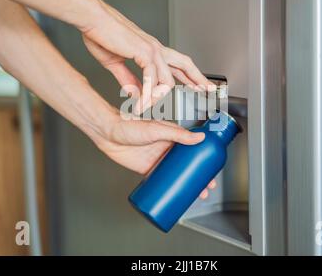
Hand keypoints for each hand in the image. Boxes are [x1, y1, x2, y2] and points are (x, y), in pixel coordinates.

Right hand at [80, 0, 214, 113]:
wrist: (93, 20)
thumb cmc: (101, 35)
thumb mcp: (116, 63)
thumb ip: (128, 79)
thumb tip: (135, 93)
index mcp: (151, 49)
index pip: (177, 64)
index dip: (189, 76)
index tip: (198, 86)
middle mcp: (156, 49)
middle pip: (185, 64)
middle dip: (197, 78)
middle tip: (208, 91)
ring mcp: (152, 50)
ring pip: (167, 79)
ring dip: (158, 98)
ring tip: (150, 109)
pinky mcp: (143, 52)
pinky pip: (152, 78)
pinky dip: (147, 93)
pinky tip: (142, 102)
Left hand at [94, 113, 215, 197]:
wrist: (108, 134)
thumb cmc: (130, 125)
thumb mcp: (157, 129)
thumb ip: (177, 134)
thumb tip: (199, 137)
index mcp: (173, 136)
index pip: (193, 148)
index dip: (204, 159)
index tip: (212, 168)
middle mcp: (167, 148)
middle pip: (187, 164)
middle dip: (198, 176)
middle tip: (207, 187)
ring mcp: (158, 159)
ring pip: (176, 174)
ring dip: (186, 184)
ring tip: (195, 195)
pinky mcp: (147, 169)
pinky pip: (161, 180)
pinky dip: (170, 188)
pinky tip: (175, 195)